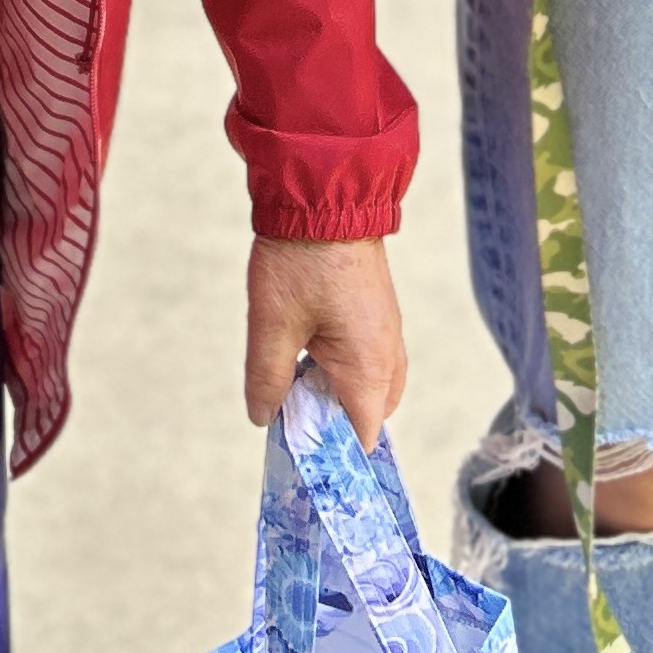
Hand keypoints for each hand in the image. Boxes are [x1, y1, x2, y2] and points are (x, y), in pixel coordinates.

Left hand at [244, 234, 406, 454]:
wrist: (324, 192)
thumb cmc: (301, 259)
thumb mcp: (272, 325)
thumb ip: (267, 379)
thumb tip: (264, 417)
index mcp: (370, 366)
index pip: (363, 436)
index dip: (335, 455)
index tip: (304, 460)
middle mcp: (388, 351)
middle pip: (372, 413)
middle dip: (336, 423)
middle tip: (295, 421)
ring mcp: (386, 327)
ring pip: (372, 383)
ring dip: (339, 392)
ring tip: (296, 388)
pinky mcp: (376, 308)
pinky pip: (369, 356)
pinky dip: (344, 368)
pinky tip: (308, 355)